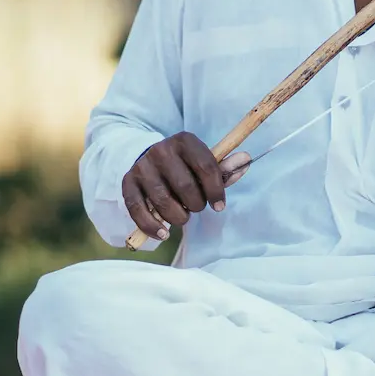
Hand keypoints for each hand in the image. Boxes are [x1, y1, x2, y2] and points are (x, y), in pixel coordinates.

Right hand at [122, 135, 249, 240]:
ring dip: (177, 217)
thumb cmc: (185, 166)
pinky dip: (151, 226)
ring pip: (162, 200)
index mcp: (185, 140)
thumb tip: (247, 159)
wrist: (149, 158)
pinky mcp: (128, 183)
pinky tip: (163, 234)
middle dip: (196, 204)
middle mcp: (161, 150)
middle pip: (185, 186)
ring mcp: (142, 166)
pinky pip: (138, 210)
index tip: (219, 206)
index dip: (216, 191)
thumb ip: (225, 167)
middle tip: (197, 207)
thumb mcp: (205, 162)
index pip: (206, 167)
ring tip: (182, 218)